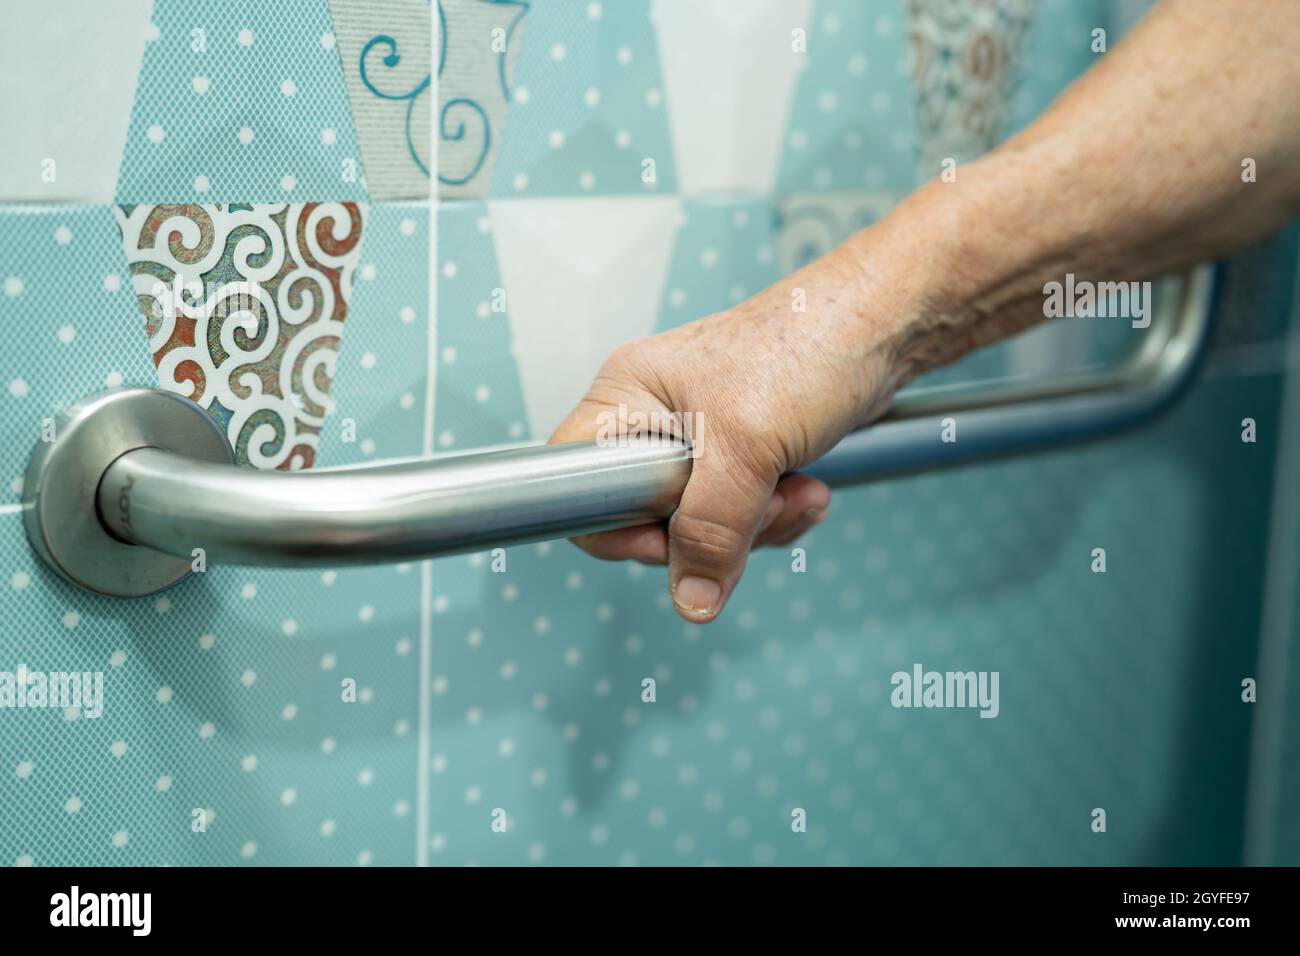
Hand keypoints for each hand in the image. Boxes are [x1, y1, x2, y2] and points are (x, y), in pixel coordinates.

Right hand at [550, 232, 929, 623]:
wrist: (883, 325)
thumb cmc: (807, 344)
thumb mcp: (747, 444)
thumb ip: (711, 528)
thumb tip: (691, 599)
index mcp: (627, 396)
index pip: (578, 482)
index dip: (618, 525)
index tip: (671, 539)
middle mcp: (653, 418)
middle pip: (645, 518)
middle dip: (712, 530)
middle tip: (759, 506)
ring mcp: (698, 438)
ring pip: (700, 524)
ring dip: (756, 525)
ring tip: (796, 491)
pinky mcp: (741, 453)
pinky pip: (739, 514)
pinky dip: (775, 514)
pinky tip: (807, 489)